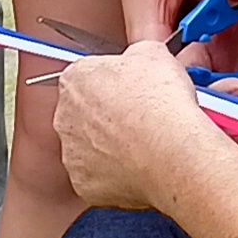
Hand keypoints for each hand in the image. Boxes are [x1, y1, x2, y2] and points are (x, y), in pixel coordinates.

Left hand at [50, 39, 221, 217]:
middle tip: (139, 118)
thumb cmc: (162, 104)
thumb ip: (135, 54)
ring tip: (143, 144)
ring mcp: (72, 154)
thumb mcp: (153, 53)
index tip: (130, 91)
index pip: (86, 78)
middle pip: (83, 114)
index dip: (112, 84)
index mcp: (75, 80)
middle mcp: (65, 117)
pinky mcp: (84, 184)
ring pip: (89, 148)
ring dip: (109, 146)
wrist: (172, 152)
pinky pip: (98, 177)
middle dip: (107, 116)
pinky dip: (115, 174)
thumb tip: (141, 57)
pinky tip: (139, 166)